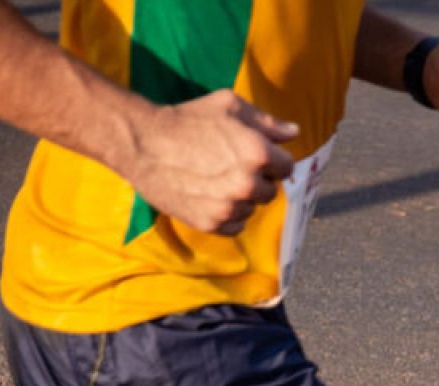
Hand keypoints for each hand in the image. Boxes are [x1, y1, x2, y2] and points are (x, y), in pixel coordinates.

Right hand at [122, 89, 297, 234]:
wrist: (143, 143)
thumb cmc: (187, 119)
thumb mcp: (229, 106)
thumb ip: (267, 122)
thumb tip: (294, 133)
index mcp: (258, 153)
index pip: (287, 167)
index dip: (274, 160)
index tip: (256, 155)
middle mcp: (248, 184)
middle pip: (270, 190)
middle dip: (257, 179)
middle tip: (230, 165)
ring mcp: (229, 206)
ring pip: (252, 208)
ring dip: (241, 198)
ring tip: (216, 178)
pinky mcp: (211, 223)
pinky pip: (235, 225)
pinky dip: (227, 215)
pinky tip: (209, 196)